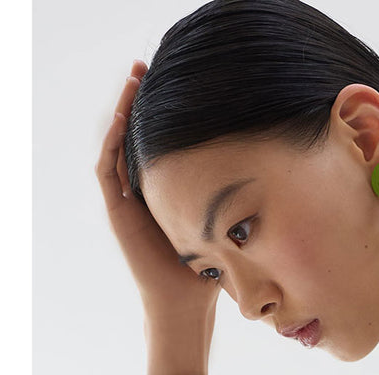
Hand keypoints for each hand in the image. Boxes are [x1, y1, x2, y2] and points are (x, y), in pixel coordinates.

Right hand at [95, 60, 221, 326]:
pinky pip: (107, 169)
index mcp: (164, 192)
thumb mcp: (223, 225)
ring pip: (116, 145)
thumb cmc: (207, 273)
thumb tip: (272, 179)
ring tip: (131, 81)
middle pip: (134, 135)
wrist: (183, 303)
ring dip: (121, 112)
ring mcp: (126, 201)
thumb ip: (232, 203)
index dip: (160, 114)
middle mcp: (142, 192)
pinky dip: (111, 143)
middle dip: (137, 101)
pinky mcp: (117, 212)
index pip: (157, 143)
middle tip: (145, 67)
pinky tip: (120, 119)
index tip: (174, 85)